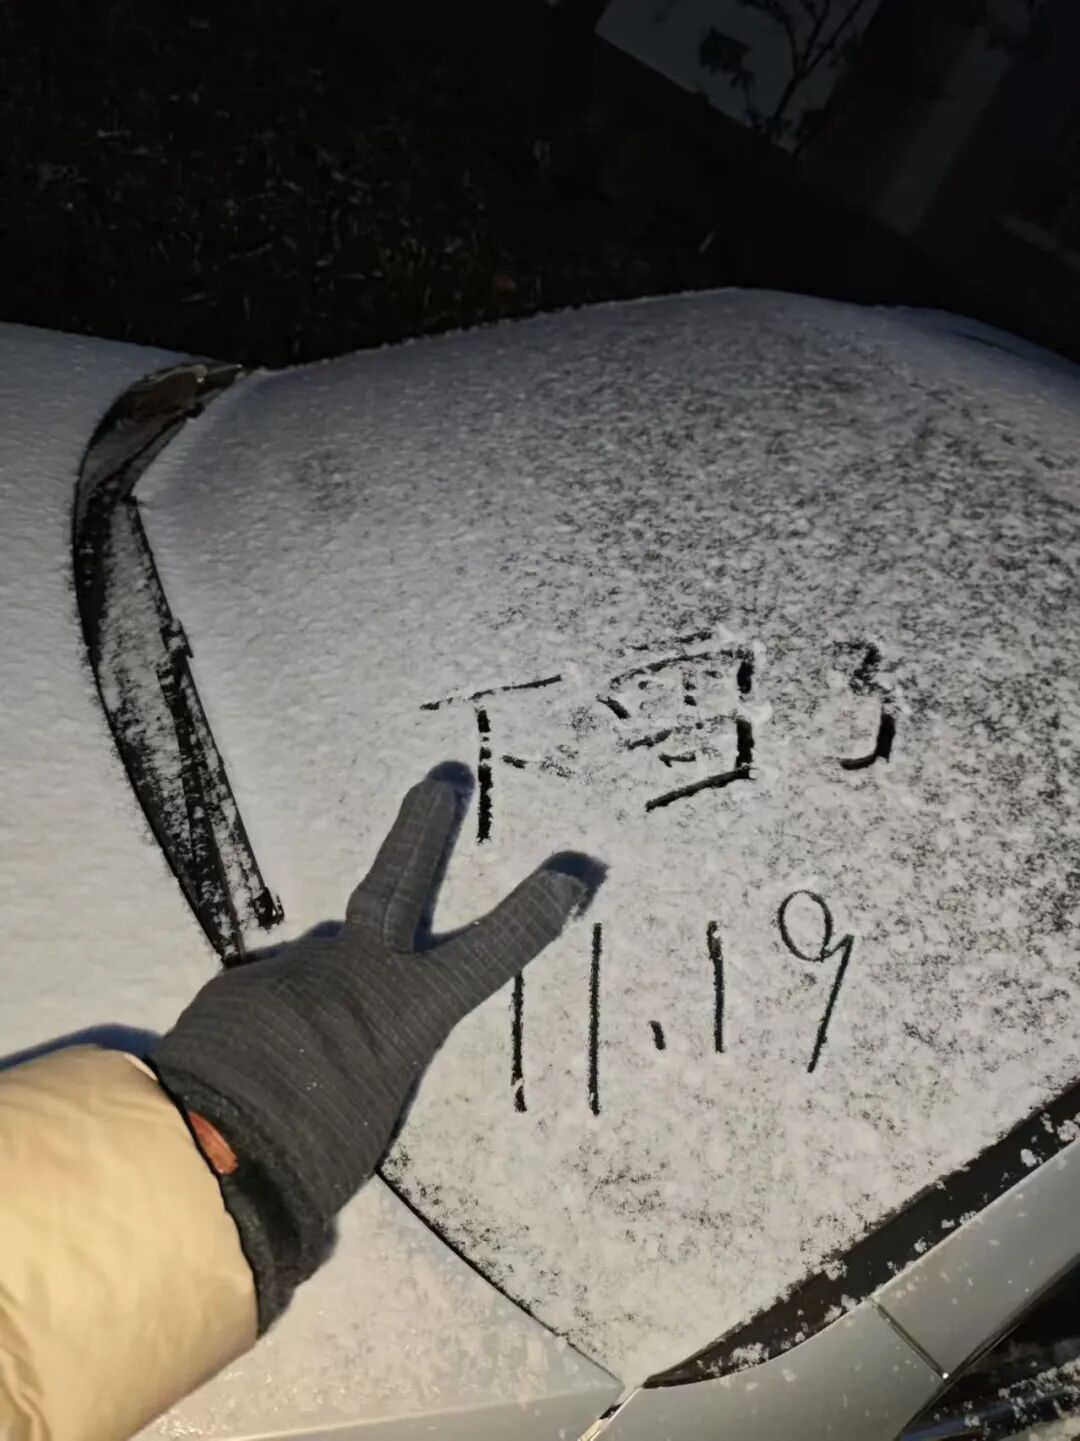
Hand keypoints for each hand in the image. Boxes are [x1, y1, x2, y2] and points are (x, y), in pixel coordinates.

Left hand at [151, 771, 596, 1328]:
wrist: (209, 1153)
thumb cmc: (311, 1157)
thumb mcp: (369, 1120)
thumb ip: (370, 1067)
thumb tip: (347, 1049)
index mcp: (404, 1013)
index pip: (485, 956)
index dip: (530, 916)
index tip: (568, 873)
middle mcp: (352, 972)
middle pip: (394, 884)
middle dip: (422, 831)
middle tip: (440, 782)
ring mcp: (292, 969)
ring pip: (315, 970)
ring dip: (314, 1001)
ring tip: (293, 1061)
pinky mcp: (236, 985)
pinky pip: (266, 1001)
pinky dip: (267, 1029)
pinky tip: (251, 1068)